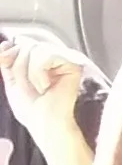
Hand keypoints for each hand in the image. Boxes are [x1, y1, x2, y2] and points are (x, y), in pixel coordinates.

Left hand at [0, 36, 86, 154]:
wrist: (44, 123)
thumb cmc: (31, 109)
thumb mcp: (11, 82)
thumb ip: (7, 62)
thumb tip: (5, 43)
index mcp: (38, 60)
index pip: (21, 42)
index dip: (10, 51)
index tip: (4, 63)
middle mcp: (52, 56)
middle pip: (26, 44)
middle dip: (19, 67)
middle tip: (29, 87)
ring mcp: (63, 58)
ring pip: (35, 48)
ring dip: (30, 73)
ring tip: (40, 88)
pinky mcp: (72, 63)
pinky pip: (46, 55)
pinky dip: (40, 73)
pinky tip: (48, 86)